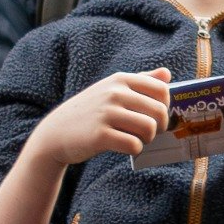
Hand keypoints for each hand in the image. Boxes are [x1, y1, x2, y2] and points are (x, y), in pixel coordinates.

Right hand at [32, 66, 172, 170]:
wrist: (56, 133)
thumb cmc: (90, 112)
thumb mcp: (111, 89)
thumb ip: (140, 81)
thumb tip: (167, 73)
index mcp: (120, 80)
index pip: (162, 89)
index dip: (165, 106)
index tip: (156, 116)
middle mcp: (114, 93)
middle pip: (160, 111)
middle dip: (160, 127)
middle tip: (148, 133)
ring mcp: (106, 113)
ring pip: (149, 128)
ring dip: (148, 139)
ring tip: (137, 139)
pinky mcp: (100, 135)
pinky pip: (134, 144)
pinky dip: (135, 149)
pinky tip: (126, 147)